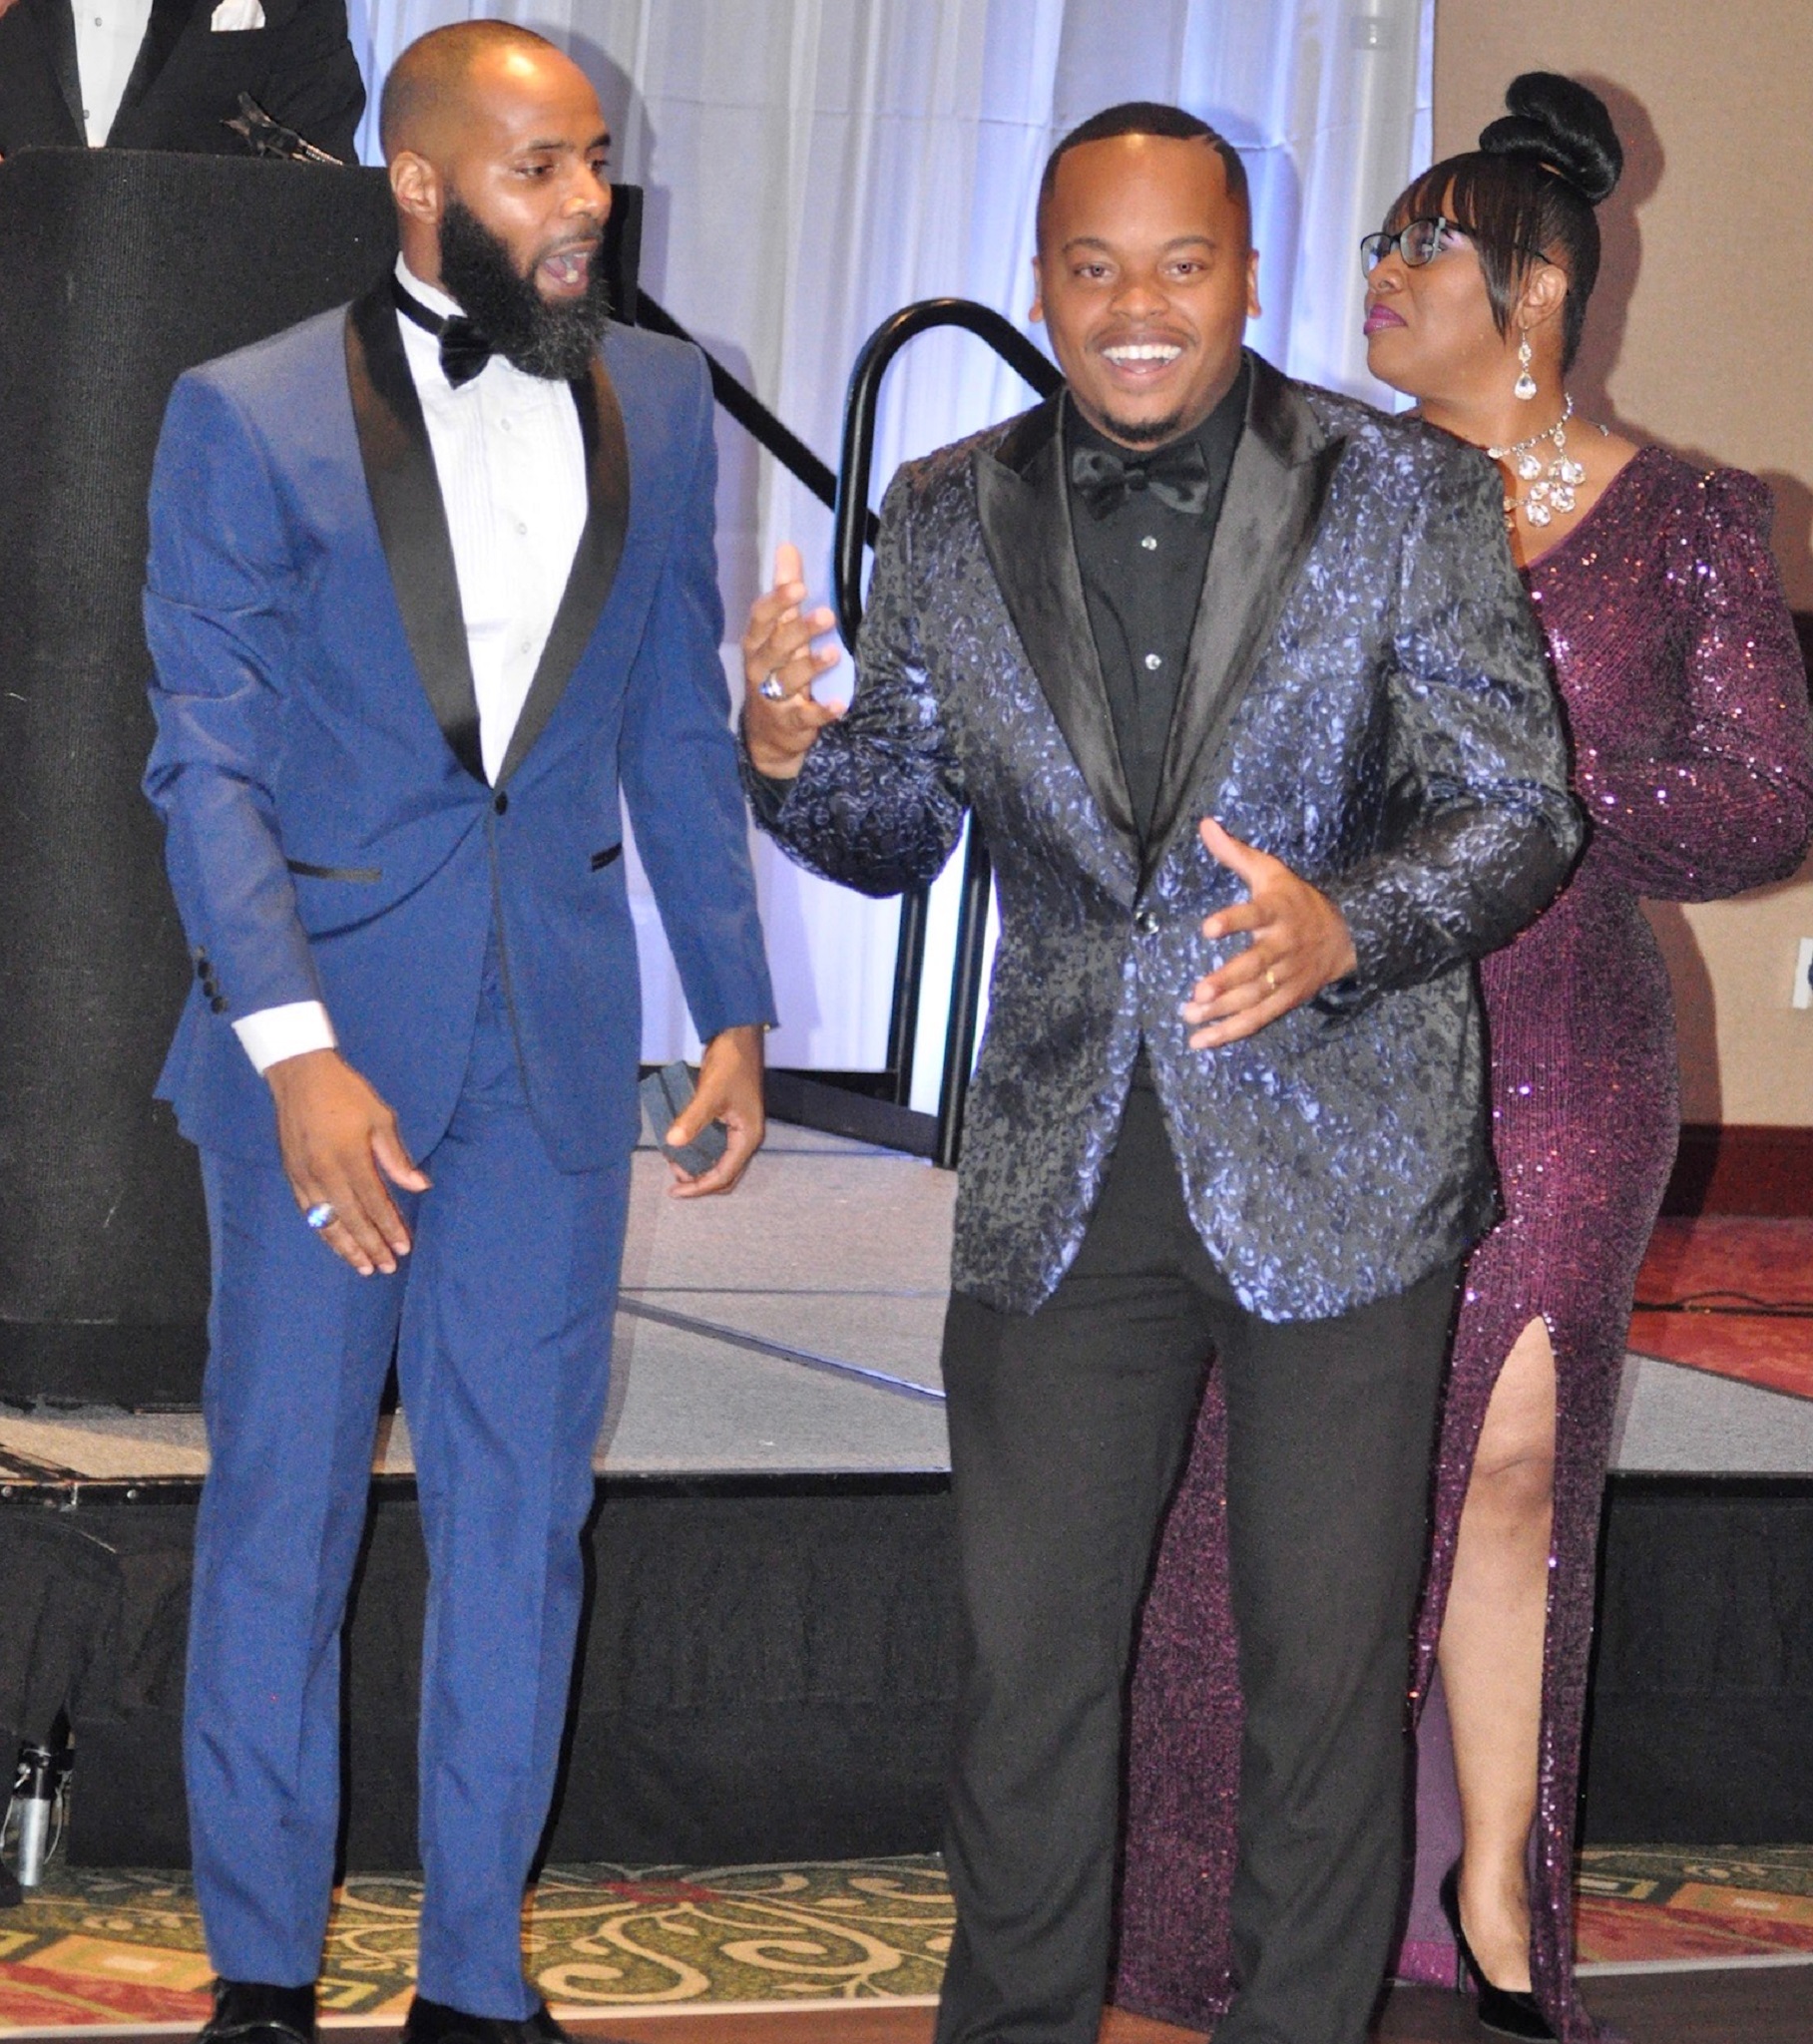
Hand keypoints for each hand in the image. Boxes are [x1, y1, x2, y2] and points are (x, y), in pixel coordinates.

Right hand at [266, 1049, 430, 1273]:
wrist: (299, 1074)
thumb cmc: (346, 1093)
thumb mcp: (380, 1118)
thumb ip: (396, 1157)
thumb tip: (419, 1186)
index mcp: (350, 1158)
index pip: (374, 1203)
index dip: (390, 1228)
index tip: (404, 1247)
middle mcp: (324, 1173)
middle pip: (351, 1219)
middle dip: (371, 1246)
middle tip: (386, 1267)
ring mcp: (304, 1175)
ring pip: (326, 1222)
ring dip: (345, 1247)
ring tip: (362, 1267)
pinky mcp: (291, 1174)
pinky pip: (308, 1212)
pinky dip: (322, 1231)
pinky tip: (334, 1242)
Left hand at [665, 1024, 766, 1198]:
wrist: (739, 1036)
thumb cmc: (731, 1064)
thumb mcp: (710, 1092)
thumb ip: (692, 1119)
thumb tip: (671, 1143)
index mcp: (748, 1137)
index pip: (724, 1176)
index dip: (699, 1188)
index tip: (674, 1191)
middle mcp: (746, 1137)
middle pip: (725, 1174)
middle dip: (699, 1181)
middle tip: (673, 1179)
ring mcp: (738, 1128)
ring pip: (719, 1160)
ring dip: (698, 1165)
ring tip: (673, 1160)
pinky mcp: (729, 1118)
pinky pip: (714, 1144)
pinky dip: (698, 1149)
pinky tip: (680, 1144)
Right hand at [742, 542, 844, 778]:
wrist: (769, 735)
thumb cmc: (775, 672)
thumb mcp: (778, 633)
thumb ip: (784, 593)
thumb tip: (787, 548)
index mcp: (757, 643)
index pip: (761, 619)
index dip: (778, 602)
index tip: (798, 586)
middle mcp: (761, 668)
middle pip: (777, 646)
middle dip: (800, 630)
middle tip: (827, 615)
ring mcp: (774, 697)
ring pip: (789, 679)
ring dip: (811, 666)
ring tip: (834, 653)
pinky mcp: (790, 723)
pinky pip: (805, 716)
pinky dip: (821, 711)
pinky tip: (838, 704)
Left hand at [1180, 817, 1357, 1048]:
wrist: (1346, 934)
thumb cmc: (1296, 900)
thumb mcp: (1270, 871)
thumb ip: (1235, 853)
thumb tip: (1205, 825)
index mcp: (1277, 912)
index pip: (1255, 915)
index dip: (1233, 921)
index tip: (1208, 927)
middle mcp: (1283, 946)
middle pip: (1256, 966)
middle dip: (1228, 980)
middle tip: (1198, 992)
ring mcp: (1287, 976)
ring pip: (1255, 997)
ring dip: (1222, 1010)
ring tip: (1190, 1017)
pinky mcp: (1288, 999)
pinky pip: (1258, 1019)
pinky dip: (1231, 1032)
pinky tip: (1202, 1040)